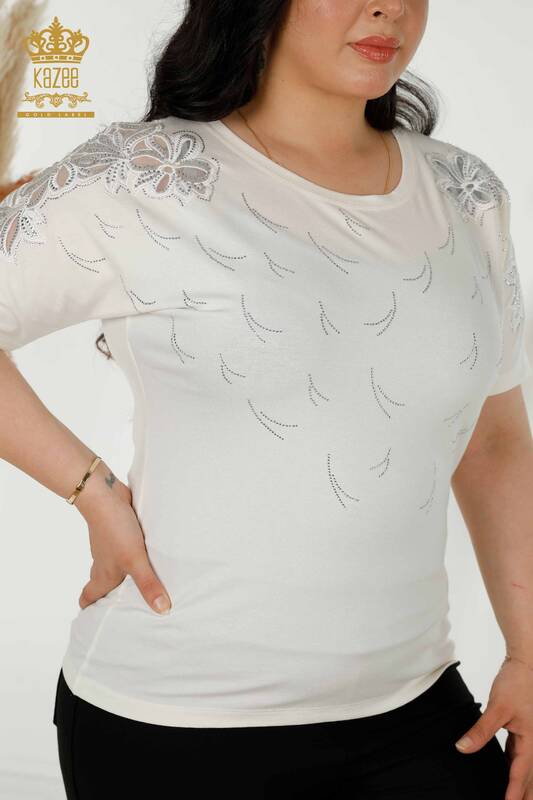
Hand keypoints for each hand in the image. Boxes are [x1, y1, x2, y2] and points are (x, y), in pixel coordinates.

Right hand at [77, 474, 171, 614]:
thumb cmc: (115, 530)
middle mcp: (104, 564)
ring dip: (124, 576)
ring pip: (113, 567)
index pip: (88, 599)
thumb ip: (148, 584)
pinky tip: (150, 556)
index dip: (91, 612)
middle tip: (127, 609)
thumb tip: (162, 611)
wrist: (105, 495)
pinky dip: (133, 556)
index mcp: (102, 576)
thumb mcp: (134, 560)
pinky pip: (125, 550)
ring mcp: (111, 548)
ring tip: (144, 585)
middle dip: (111, 597)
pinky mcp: (120, 533)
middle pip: (101, 585)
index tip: (97, 623)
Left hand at [454, 657, 532, 799]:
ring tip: (512, 798)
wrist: (525, 664)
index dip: (515, 793)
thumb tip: (463, 747)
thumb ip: (481, 730)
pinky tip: (506, 772)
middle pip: (530, 777)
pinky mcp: (524, 730)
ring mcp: (530, 737)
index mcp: (532, 741)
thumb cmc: (516, 683)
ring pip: (526, 767)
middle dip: (524, 794)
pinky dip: (514, 767)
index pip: (521, 774)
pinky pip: (520, 755)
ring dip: (520, 783)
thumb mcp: (497, 708)